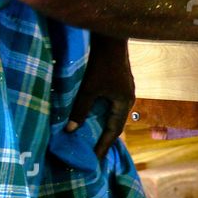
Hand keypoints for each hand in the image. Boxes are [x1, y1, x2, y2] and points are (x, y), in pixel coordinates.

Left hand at [67, 35, 134, 156]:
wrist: (110, 38)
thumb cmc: (101, 64)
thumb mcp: (88, 89)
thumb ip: (80, 110)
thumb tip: (70, 130)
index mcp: (124, 102)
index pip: (114, 130)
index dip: (104, 145)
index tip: (96, 159)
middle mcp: (127, 97)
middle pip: (116, 122)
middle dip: (105, 137)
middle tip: (95, 150)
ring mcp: (124, 88)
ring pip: (114, 112)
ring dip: (104, 123)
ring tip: (93, 135)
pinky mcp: (119, 81)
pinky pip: (112, 103)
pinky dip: (103, 112)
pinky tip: (94, 113)